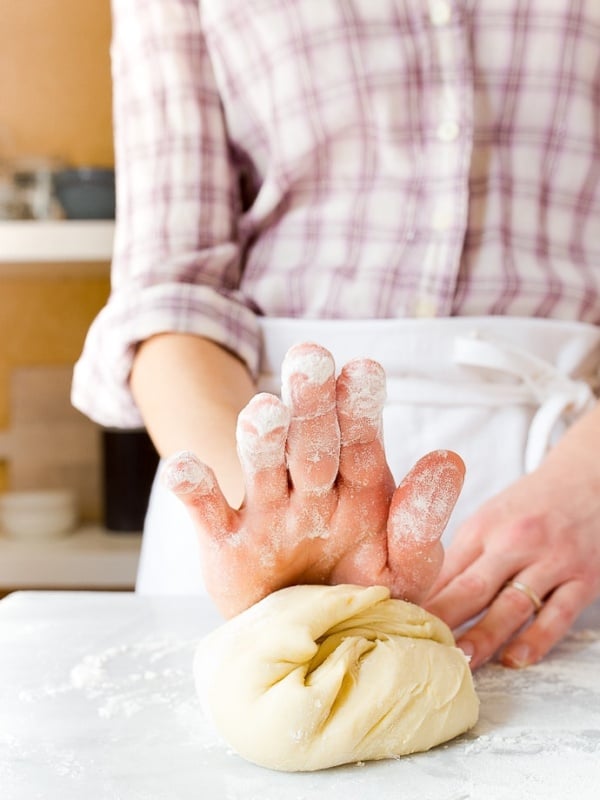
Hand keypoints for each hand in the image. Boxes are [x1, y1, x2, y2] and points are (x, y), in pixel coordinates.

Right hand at [162, 343, 464, 616]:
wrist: (310, 642)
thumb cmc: (364, 594)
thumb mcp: (406, 566)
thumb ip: (422, 520)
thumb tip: (450, 457)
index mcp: (359, 485)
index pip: (360, 438)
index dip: (360, 404)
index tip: (364, 370)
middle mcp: (311, 488)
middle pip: (310, 439)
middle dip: (311, 402)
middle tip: (310, 359)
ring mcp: (266, 513)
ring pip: (262, 466)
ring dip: (262, 438)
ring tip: (264, 412)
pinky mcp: (226, 544)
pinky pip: (207, 513)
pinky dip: (193, 489)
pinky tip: (185, 466)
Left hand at [425, 404, 599, 668]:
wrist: (587, 482)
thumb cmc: (529, 507)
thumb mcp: (491, 519)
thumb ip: (464, 557)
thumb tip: (426, 598)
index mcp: (484, 527)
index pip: (446, 570)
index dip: (423, 600)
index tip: (400, 625)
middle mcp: (515, 542)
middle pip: (473, 587)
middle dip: (446, 620)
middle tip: (423, 649)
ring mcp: (551, 561)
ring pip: (513, 604)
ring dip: (485, 636)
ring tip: (461, 662)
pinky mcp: (583, 579)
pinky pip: (558, 615)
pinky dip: (536, 639)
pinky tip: (515, 659)